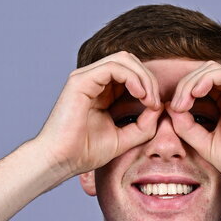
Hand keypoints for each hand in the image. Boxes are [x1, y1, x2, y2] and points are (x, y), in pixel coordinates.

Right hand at [34, 51, 163, 178]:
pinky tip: (140, 95)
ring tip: (150, 100)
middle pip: (129, 61)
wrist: (61, 160)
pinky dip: (132, 78)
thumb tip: (160, 108)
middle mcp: (93, 80)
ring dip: (143, 77)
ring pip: (123, 59)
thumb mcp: (123, 139)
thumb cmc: (84, 153)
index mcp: (101, 91)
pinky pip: (113, 67)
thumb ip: (142, 125)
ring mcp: (86, 77)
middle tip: (156, 103)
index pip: (131, 73)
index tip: (157, 108)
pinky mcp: (80, 80)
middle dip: (148, 79)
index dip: (148, 86)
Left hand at [166, 62, 220, 200]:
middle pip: (206, 72)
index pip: (204, 85)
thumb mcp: (205, 144)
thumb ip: (187, 126)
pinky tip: (194, 95)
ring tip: (182, 103)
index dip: (185, 92)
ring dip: (192, 83)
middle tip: (175, 106)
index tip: (172, 111)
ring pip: (213, 69)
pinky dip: (205, 80)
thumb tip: (170, 108)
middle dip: (185, 85)